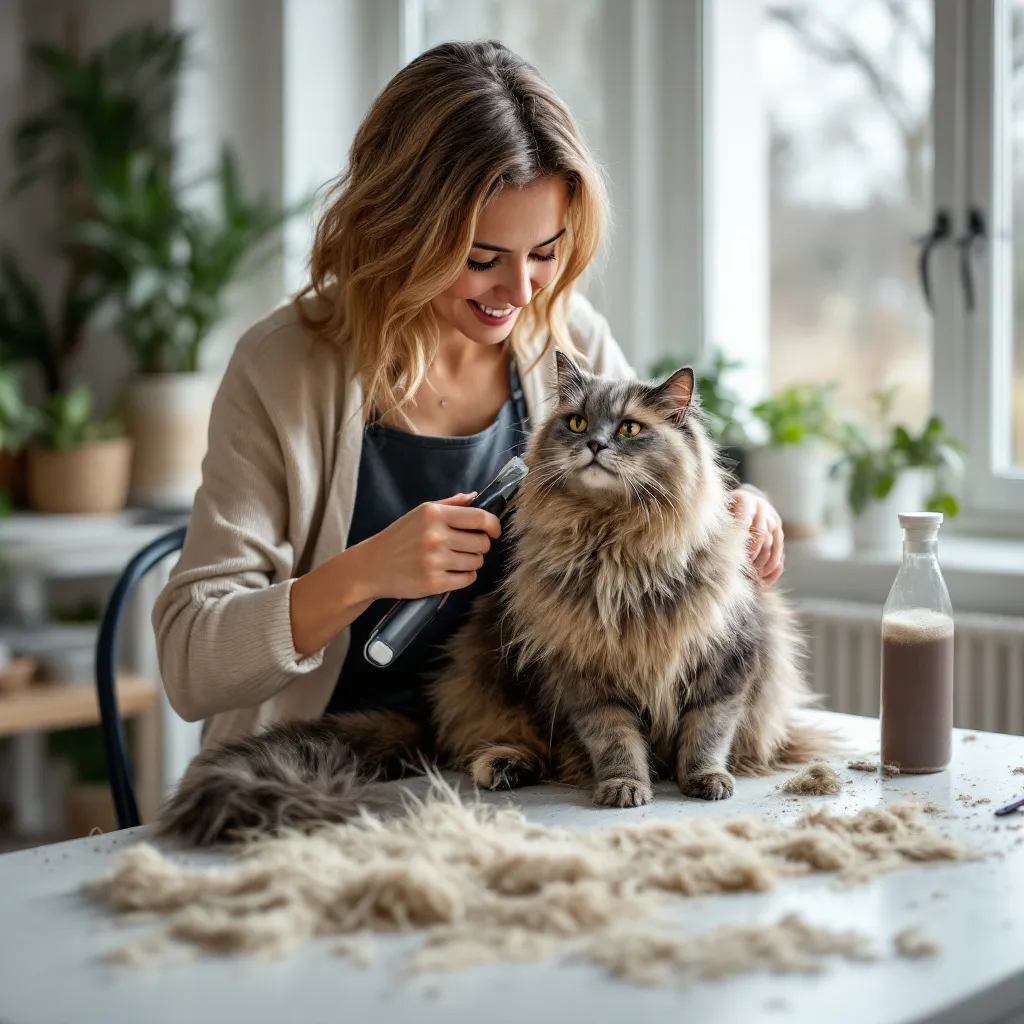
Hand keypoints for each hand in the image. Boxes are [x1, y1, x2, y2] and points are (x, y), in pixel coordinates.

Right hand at [353, 493, 501, 600]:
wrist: (372, 566)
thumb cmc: (398, 538)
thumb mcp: (420, 513)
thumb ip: (450, 504)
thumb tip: (475, 496)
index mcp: (433, 514)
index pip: (480, 518)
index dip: (494, 526)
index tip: (494, 531)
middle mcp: (435, 536)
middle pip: (482, 543)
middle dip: (480, 546)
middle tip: (466, 547)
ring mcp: (435, 560)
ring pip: (477, 562)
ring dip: (472, 562)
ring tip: (455, 559)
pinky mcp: (434, 582)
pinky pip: (467, 579)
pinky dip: (464, 576)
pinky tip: (451, 571)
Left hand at [728, 489, 783, 584]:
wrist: (745, 501)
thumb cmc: (725, 510)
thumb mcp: (721, 510)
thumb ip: (719, 522)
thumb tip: (712, 541)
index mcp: (745, 500)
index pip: (745, 521)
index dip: (741, 540)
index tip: (734, 555)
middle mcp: (762, 507)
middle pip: (761, 533)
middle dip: (753, 553)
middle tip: (744, 567)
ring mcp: (772, 518)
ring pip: (773, 542)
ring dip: (764, 561)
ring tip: (755, 574)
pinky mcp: (778, 529)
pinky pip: (780, 547)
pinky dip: (774, 563)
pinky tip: (767, 576)